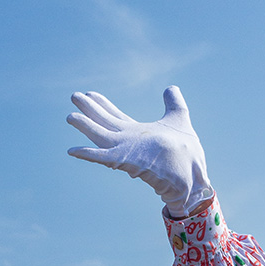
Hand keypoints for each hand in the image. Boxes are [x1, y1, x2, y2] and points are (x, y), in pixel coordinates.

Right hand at [67, 86, 211, 216]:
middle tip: (74, 95)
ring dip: (86, 127)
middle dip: (90, 109)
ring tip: (70, 116)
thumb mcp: (179, 122)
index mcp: (139, 133)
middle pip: (105, 122)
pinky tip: (72, 150)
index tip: (91, 93)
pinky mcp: (130, 162)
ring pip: (101, 137)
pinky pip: (105, 158)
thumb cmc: (187, 155)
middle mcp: (130, 142)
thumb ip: (174, 104)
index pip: (117, 117)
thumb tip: (171, 88)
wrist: (194, 177)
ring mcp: (128, 152)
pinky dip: (89, 155)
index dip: (104, 105)